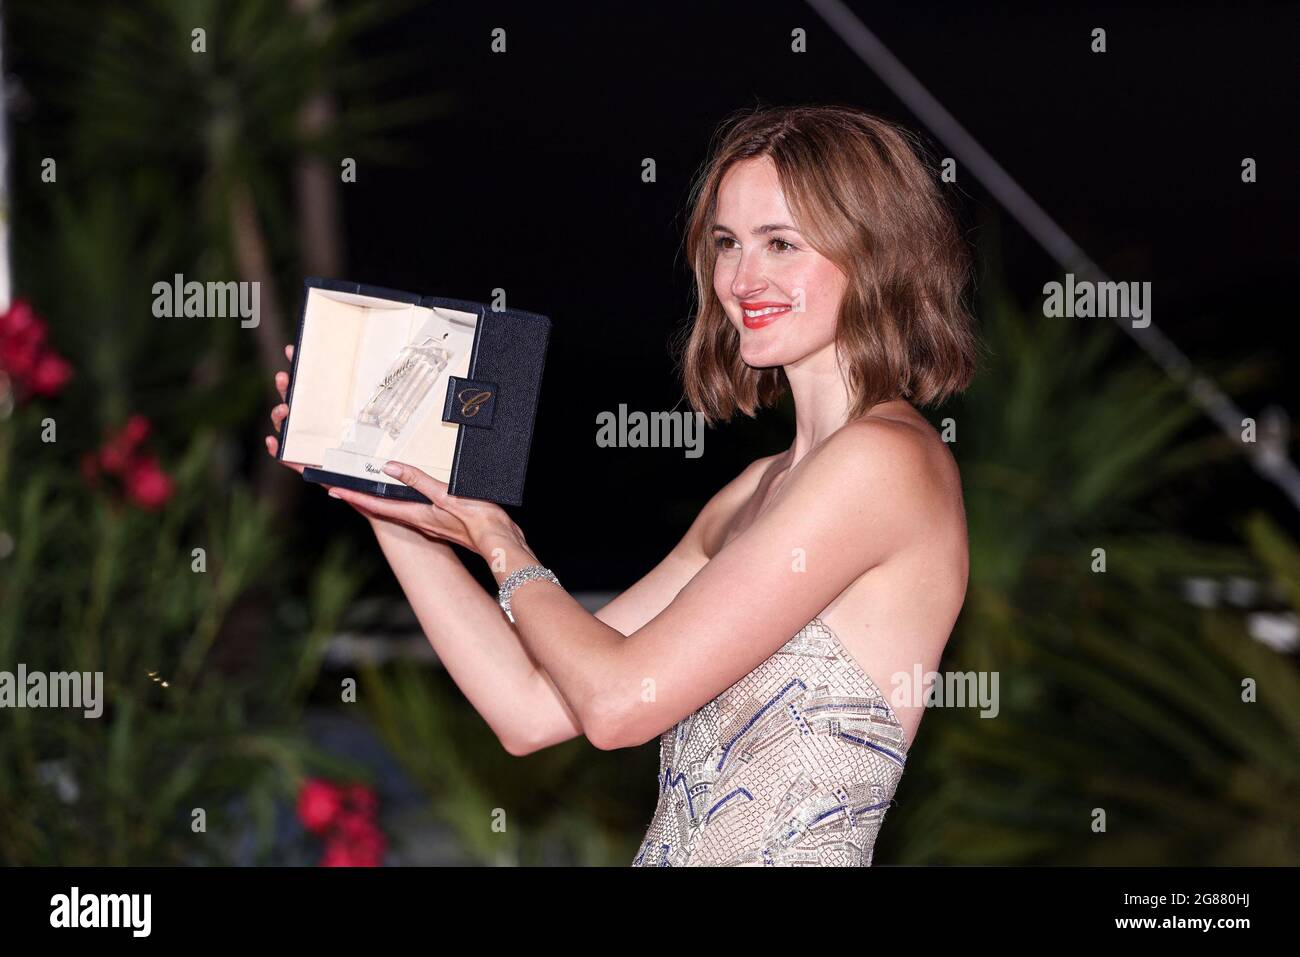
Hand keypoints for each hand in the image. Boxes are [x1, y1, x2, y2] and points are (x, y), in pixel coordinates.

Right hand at [263, 343, 401, 528]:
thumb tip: (387, 374)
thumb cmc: (386, 458)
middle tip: (284, 377)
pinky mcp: (312, 469)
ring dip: (281, 416)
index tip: (293, 350)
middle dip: (287, 389)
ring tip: (284, 411)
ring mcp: (315, 447)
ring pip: (290, 429)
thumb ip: (382, 409)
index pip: (317, 389)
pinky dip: (279, 451)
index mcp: (337, 416)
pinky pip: (292, 459)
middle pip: (299, 405)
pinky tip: (273, 442)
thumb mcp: (386, 429)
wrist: (384, 491)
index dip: (303, 370)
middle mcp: (323, 429)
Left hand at [324, 462, 522, 555]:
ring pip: (396, 509)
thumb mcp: (447, 495)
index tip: (332, 489)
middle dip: (360, 498)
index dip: (353, 496)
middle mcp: (420, 520)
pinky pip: (413, 510)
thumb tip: (390, 468)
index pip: (376, 504)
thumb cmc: (478, 522)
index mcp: (417, 514)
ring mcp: (432, 523)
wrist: (502, 544)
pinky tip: (407, 496)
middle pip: (381, 507)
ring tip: (366, 490)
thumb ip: (419, 481)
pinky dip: (400, 501)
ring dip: (378, 500)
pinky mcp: (445, 522)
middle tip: (341, 488)